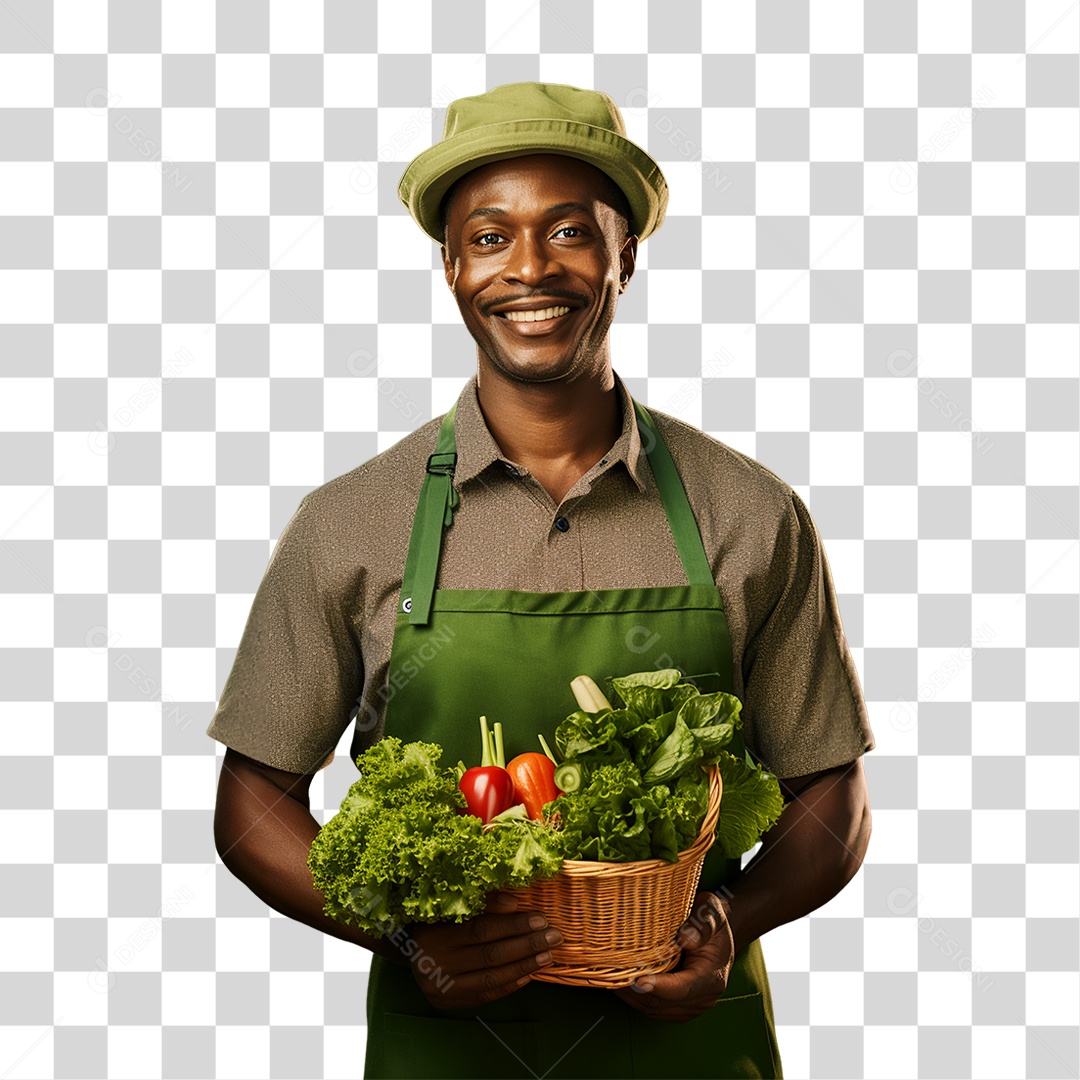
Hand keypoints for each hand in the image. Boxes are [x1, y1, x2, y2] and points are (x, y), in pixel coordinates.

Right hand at [405, 892, 562, 1009]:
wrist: (408, 949)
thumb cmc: (435, 920)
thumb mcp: (451, 906)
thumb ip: (482, 902)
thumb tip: (514, 902)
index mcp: (433, 935)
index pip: (481, 930)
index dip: (513, 925)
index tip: (541, 919)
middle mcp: (435, 965)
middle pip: (490, 955)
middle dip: (527, 945)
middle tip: (554, 936)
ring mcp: (441, 988)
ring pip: (491, 978)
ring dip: (524, 966)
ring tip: (548, 955)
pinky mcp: (449, 1003)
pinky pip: (486, 995)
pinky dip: (510, 984)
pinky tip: (529, 973)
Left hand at [614, 890, 734, 1021]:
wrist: (717, 932)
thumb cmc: (711, 918)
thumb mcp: (711, 911)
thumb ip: (703, 924)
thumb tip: (686, 939)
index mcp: (712, 976)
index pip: (682, 988)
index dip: (658, 987)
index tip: (636, 979)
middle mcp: (703, 997)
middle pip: (663, 1003)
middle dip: (636, 992)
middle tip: (611, 974)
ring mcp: (691, 1005)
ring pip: (654, 1010)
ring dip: (632, 997)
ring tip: (610, 978)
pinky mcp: (680, 1007)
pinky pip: (654, 1009)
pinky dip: (636, 998)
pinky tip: (621, 983)